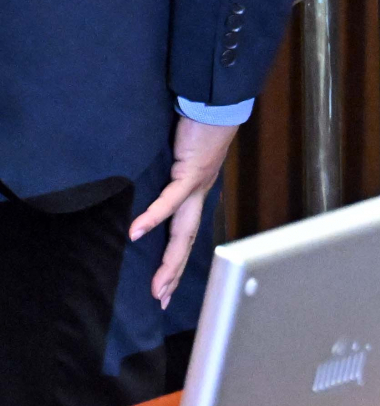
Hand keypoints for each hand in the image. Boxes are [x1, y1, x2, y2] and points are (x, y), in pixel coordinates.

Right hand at [129, 116, 238, 307]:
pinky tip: (137, 232)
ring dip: (171, 261)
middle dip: (174, 273)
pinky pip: (171, 200)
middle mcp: (199, 195)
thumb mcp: (180, 160)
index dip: (176, 263)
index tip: (164, 289)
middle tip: (160, 300)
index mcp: (196, 195)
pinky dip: (154, 217)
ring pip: (184, 232)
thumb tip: (147, 191)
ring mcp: (197, 186)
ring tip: (156, 285)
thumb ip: (169, 178)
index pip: (185, 236)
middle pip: (186, 242)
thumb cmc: (197, 128)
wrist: (216, 105)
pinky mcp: (190, 171)